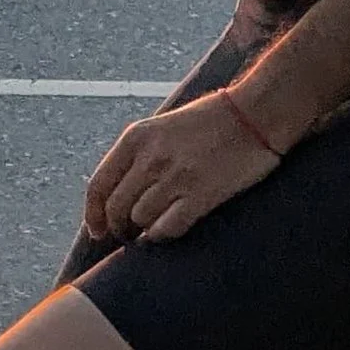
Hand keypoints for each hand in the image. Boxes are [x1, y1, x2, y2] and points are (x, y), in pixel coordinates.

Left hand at [83, 90, 280, 246]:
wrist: (257, 113)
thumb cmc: (212, 119)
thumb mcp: (163, 127)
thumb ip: (138, 155)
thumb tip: (118, 193)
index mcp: (136, 138)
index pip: (98, 186)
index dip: (93, 215)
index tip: (97, 230)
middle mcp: (150, 158)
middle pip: (116, 209)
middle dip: (118, 227)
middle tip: (128, 234)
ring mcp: (175, 177)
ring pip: (140, 221)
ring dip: (143, 231)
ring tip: (152, 230)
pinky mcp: (201, 195)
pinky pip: (167, 228)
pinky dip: (162, 236)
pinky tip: (168, 232)